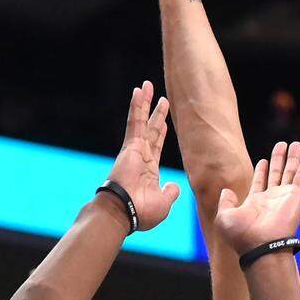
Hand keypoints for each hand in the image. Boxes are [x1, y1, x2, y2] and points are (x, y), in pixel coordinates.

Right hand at [104, 81, 178, 231]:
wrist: (124, 213)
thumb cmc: (142, 214)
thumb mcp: (164, 204)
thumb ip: (170, 193)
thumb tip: (175, 186)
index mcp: (149, 171)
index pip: (156, 146)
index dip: (160, 133)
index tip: (163, 122)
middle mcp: (141, 157)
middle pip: (150, 130)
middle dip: (156, 114)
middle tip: (161, 99)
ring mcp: (135, 150)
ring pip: (141, 121)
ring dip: (145, 103)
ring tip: (147, 86)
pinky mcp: (130, 146)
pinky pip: (134, 122)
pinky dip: (136, 106)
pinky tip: (138, 91)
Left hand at [213, 141, 299, 255]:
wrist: (261, 246)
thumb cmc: (242, 236)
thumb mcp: (224, 218)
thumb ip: (225, 202)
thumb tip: (226, 191)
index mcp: (255, 203)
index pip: (260, 182)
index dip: (262, 171)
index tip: (263, 160)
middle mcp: (271, 199)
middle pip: (276, 173)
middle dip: (279, 159)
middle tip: (282, 145)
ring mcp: (284, 197)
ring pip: (290, 172)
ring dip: (293, 157)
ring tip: (296, 143)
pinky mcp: (295, 196)